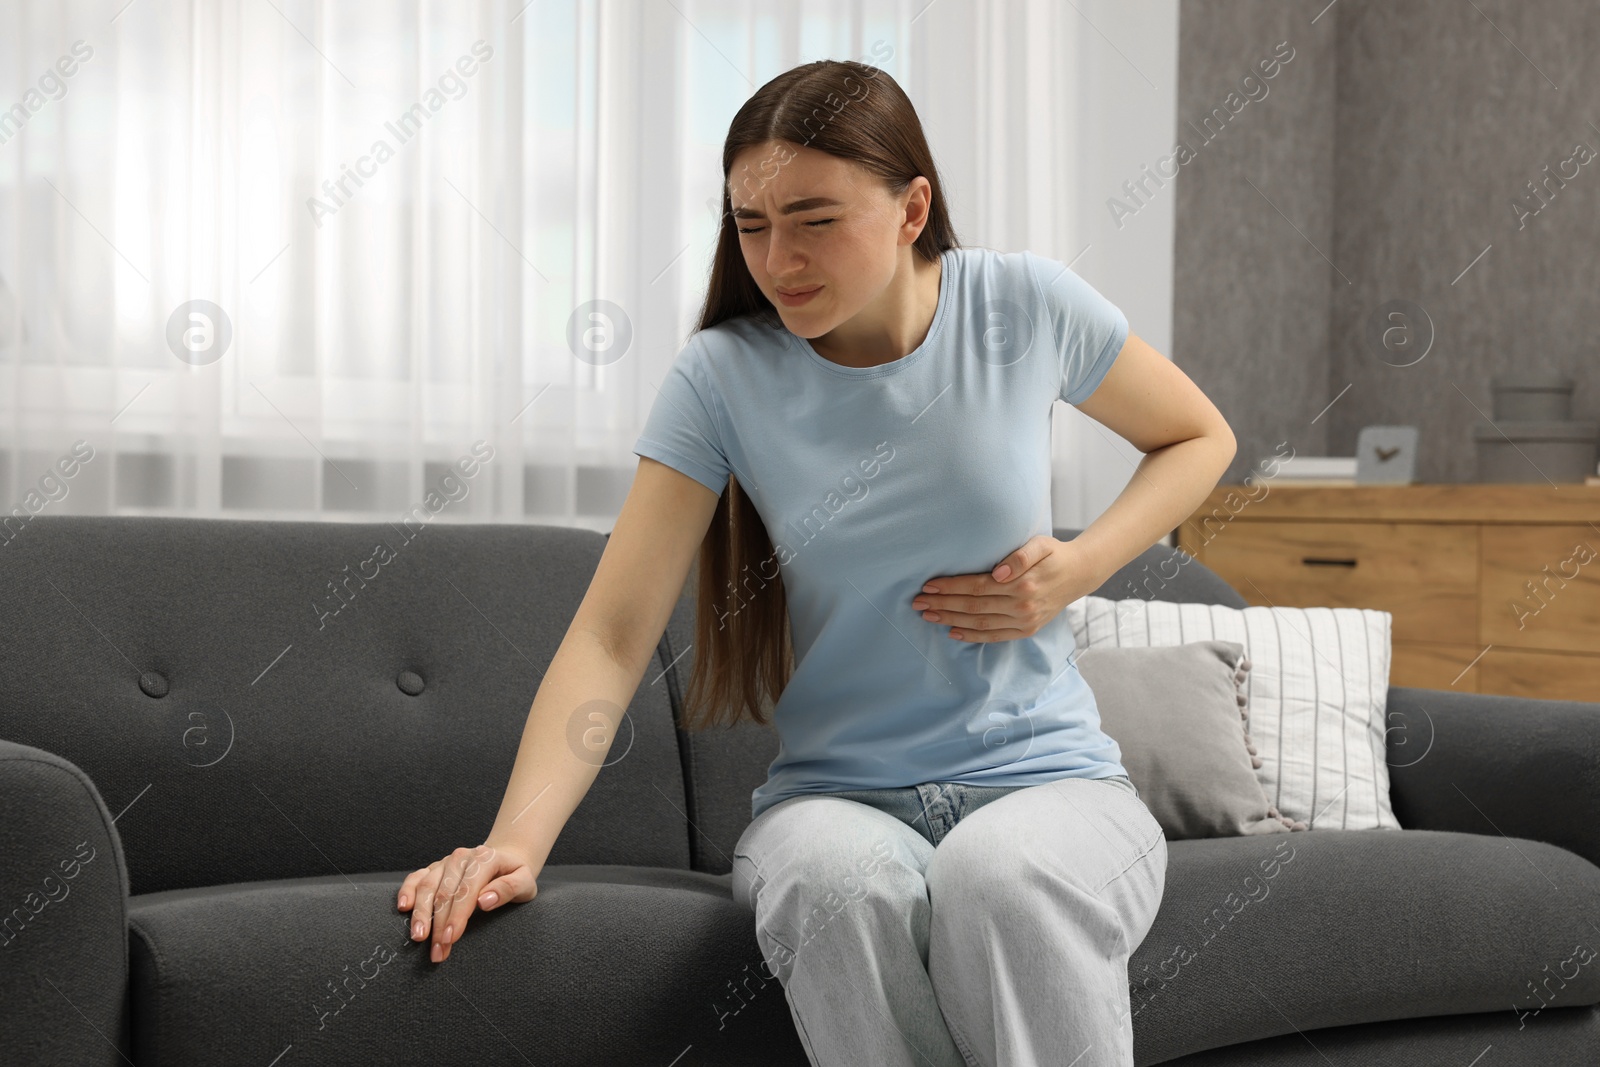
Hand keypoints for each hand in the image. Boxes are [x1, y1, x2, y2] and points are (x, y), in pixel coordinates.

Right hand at [397, 842, 539, 963]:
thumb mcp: (525, 882)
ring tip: (418, 937)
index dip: (457, 916)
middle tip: (437, 951)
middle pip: (444, 893)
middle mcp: (461, 858)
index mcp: (485, 858)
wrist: (505, 859)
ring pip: (427, 887)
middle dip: (438, 925)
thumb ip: (509, 889)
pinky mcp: (434, 868)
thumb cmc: (515, 875)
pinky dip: (407, 891)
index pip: (467, 890)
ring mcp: (445, 862)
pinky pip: (416, 878)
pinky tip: (403, 908)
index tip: (450, 939)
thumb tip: (484, 901)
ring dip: (421, 914)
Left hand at [911, 535, 1100, 641]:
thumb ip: (1021, 556)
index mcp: (1023, 584)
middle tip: (918, 602)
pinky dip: (971, 637)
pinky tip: (952, 632)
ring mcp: (1024, 621)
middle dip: (943, 605)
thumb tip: (999, 572)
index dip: (950, 587)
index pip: (977, 586)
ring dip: (951, 621)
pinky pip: (994, 637)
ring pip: (980, 624)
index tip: (928, 585)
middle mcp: (1022, 606)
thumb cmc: (1053, 554)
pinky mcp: (1026, 630)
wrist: (1079, 574)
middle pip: (973, 607)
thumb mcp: (1041, 545)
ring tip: (928, 616)